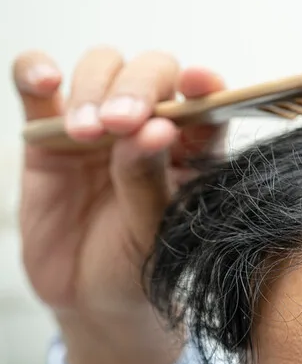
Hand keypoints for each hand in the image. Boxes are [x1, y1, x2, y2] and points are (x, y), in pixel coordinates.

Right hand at [13, 47, 226, 363]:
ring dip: (94, 89)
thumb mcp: (153, 229)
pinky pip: (36, 87)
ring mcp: (100, 123)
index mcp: (193, 145)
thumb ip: (150, 179)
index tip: (199, 84)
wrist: (91, 295)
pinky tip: (45, 83)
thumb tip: (154, 128)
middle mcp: (149, 122)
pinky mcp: (48, 132)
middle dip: (138, 89)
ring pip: (101, 68)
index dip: (205, 84)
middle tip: (123, 123)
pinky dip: (35, 71)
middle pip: (151, 72)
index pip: (205, 99)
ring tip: (87, 132)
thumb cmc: (138, 261)